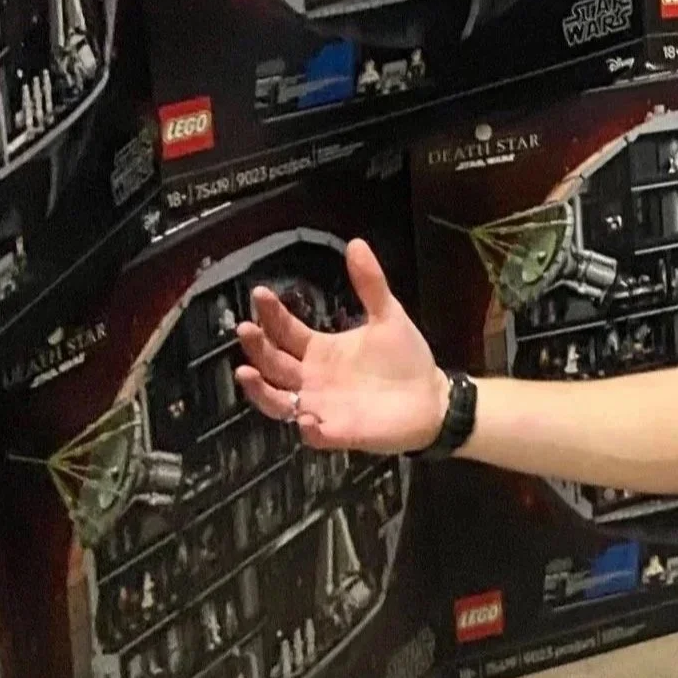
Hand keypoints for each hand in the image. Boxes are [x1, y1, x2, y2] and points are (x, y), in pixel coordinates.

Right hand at [234, 239, 447, 454]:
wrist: (432, 399)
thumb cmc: (405, 360)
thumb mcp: (388, 316)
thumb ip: (370, 284)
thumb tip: (356, 243)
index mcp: (320, 350)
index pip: (285, 331)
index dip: (271, 314)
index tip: (259, 293)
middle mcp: (311, 378)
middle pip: (273, 363)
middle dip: (257, 347)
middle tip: (246, 328)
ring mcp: (320, 406)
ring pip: (277, 400)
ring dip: (260, 389)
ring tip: (246, 371)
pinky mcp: (337, 431)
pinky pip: (313, 433)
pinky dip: (307, 427)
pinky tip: (305, 416)